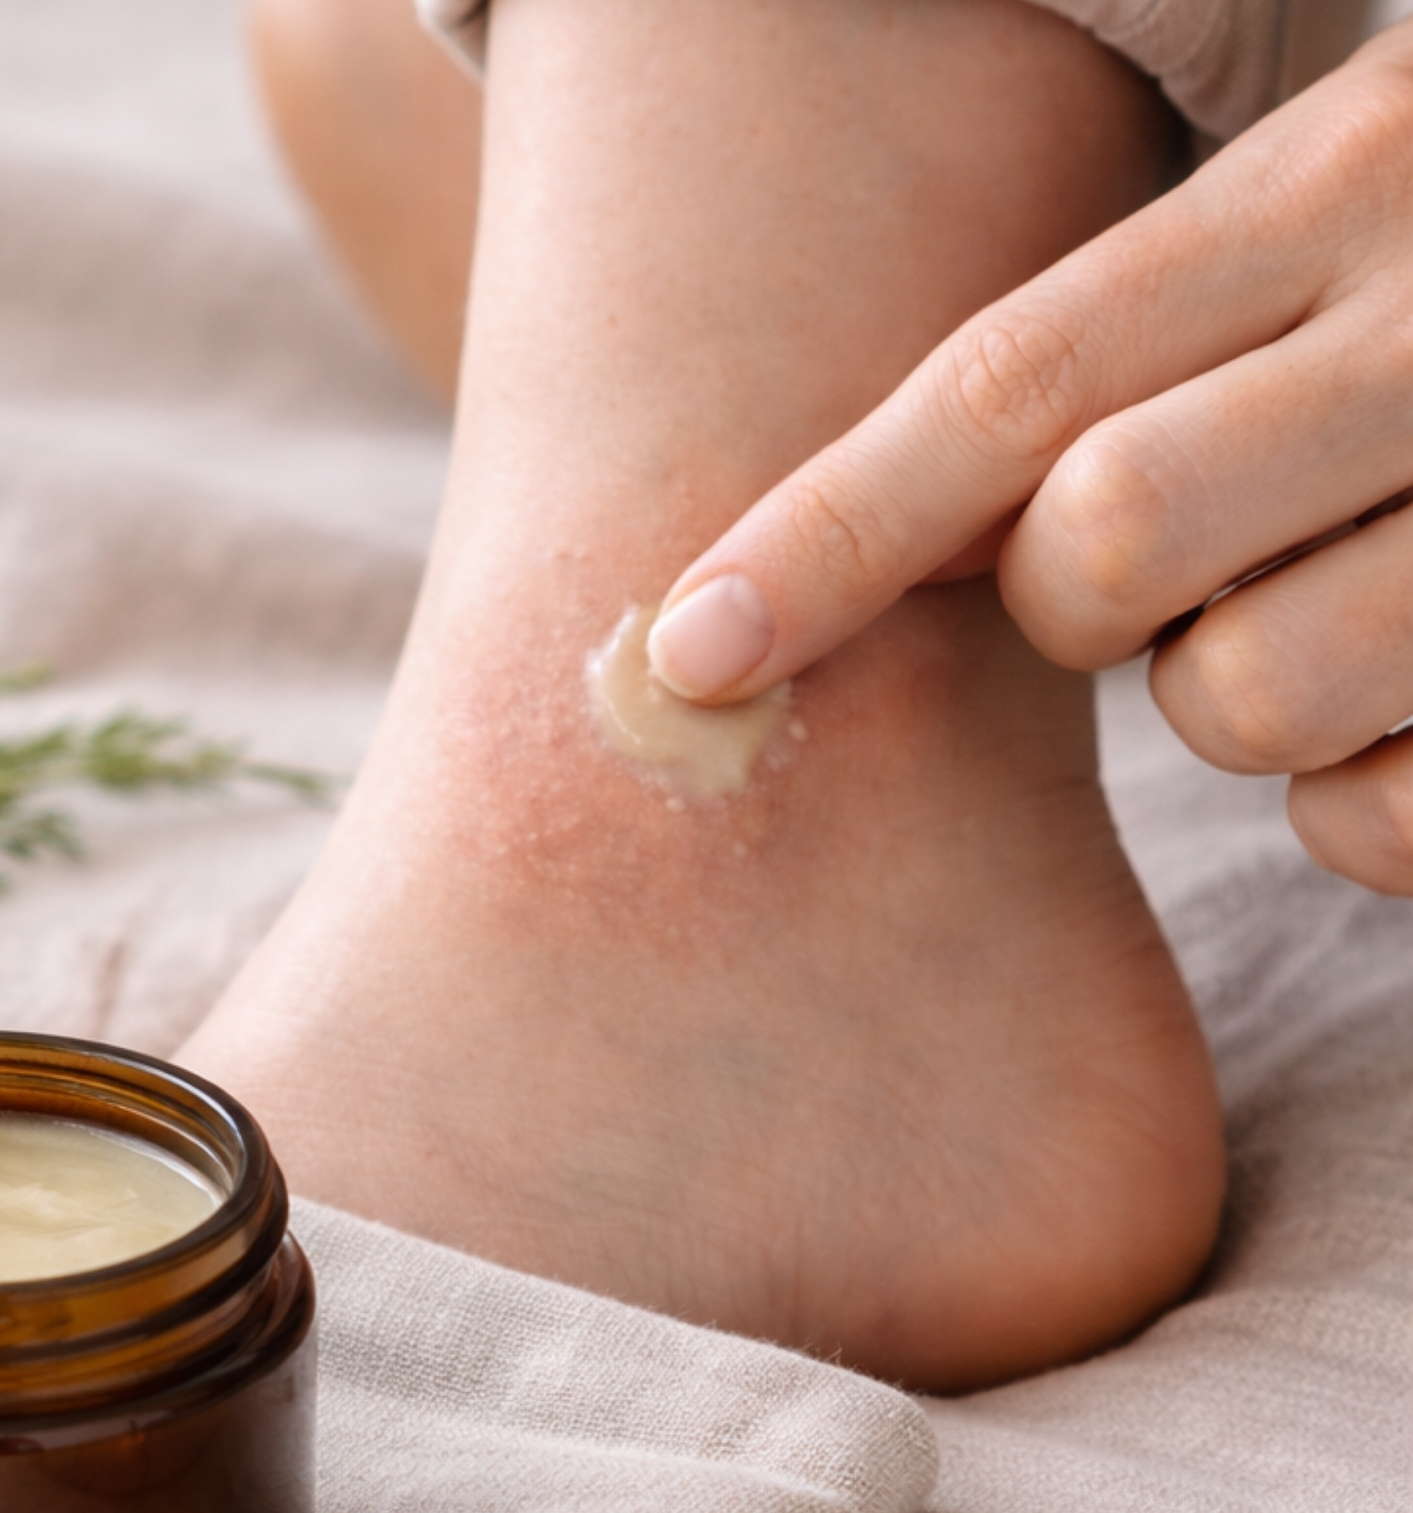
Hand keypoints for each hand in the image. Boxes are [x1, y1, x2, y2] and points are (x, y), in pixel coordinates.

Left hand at [645, 26, 1412, 892]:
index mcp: (1357, 175)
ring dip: (1243, 695)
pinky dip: (1365, 804)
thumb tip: (893, 553)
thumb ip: (1133, 357)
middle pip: (1103, 551)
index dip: (825, 531)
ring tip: (1353, 599)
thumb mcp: (1332, 224)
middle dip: (1085, 602)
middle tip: (1171, 558)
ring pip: (1243, 702)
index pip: (1013, 382)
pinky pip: (1378, 824)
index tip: (682, 654)